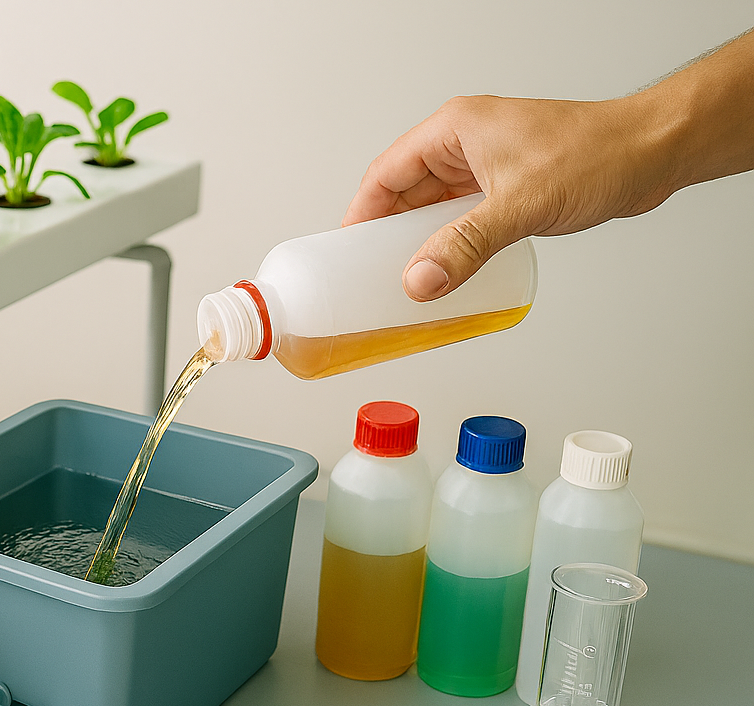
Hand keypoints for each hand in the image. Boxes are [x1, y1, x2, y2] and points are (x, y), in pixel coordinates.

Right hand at [343, 94, 677, 300]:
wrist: (653, 153)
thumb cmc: (598, 153)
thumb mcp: (519, 206)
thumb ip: (464, 247)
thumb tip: (420, 280)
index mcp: (456, 129)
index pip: (386, 174)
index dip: (362, 214)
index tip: (348, 251)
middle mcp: (466, 143)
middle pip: (405, 193)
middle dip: (390, 234)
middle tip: (375, 273)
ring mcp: (486, 165)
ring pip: (434, 207)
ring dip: (422, 241)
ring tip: (410, 277)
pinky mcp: (507, 185)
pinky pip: (462, 217)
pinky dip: (450, 242)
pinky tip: (449, 268)